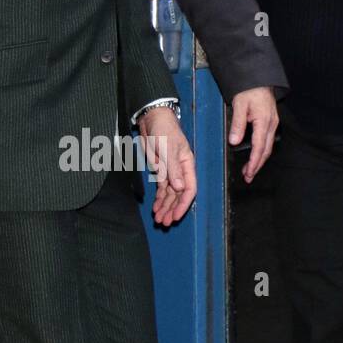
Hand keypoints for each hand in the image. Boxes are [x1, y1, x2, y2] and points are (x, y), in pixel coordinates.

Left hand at [138, 107, 195, 226]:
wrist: (152, 119)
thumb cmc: (164, 130)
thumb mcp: (169, 148)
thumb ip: (173, 169)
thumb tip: (180, 188)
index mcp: (187, 165)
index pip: (189, 189)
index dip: (183, 204)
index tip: (176, 215)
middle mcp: (181, 171)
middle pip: (179, 195)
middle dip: (172, 209)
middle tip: (165, 222)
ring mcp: (170, 172)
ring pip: (170, 194)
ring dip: (165, 207)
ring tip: (160, 220)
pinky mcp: (161, 171)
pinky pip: (161, 189)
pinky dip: (159, 199)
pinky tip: (156, 208)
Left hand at [229, 87, 278, 182]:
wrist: (259, 77)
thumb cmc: (249, 89)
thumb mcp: (239, 104)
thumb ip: (237, 124)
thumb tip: (234, 141)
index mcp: (264, 121)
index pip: (259, 147)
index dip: (254, 162)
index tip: (249, 173)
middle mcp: (271, 124)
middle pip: (266, 151)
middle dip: (257, 165)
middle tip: (248, 177)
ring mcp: (273, 123)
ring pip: (267, 147)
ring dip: (259, 160)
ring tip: (250, 170)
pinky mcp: (271, 122)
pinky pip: (267, 140)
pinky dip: (261, 151)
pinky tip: (255, 155)